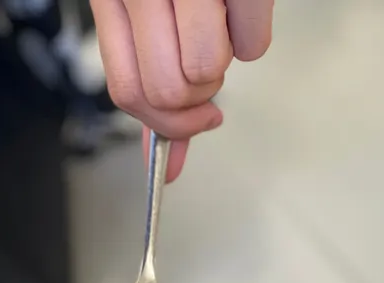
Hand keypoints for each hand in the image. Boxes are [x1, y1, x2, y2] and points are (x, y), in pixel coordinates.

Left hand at [90, 0, 273, 180]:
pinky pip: (253, 45)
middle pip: (167, 92)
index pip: (128, 93)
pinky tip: (244, 5)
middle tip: (209, 65)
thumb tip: (167, 165)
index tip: (200, 122)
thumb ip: (155, 84)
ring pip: (204, 72)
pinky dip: (256, 35)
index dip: (166, 123)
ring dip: (225, 63)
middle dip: (199, 98)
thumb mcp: (149, 13)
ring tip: (222, 23)